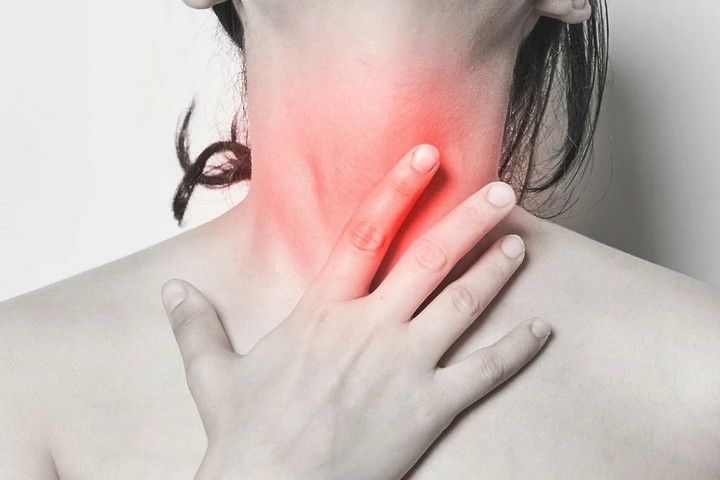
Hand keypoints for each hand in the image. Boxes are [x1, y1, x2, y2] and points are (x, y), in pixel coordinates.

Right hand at [161, 144, 551, 479]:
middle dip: (468, 220)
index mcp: (321, 312)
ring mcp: (401, 368)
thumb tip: (169, 292)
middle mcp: (368, 329)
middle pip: (428, 259)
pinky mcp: (426, 410)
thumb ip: (196, 326)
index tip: (426, 156)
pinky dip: (515, 349)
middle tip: (504, 191)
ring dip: (494, 272)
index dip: (397, 188)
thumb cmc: (244, 436)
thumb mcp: (213, 375)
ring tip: (521, 244)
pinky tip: (542, 329)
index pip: (365, 232)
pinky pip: (481, 374)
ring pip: (460, 305)